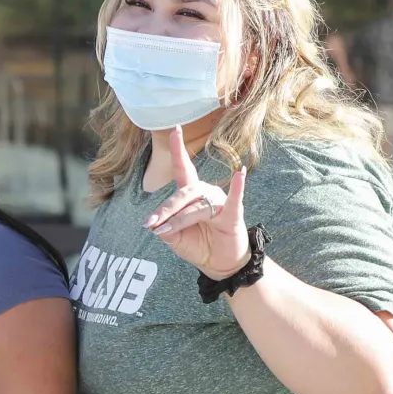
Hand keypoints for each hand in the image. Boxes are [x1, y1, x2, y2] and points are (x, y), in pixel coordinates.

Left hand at [143, 126, 250, 279]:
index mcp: (191, 195)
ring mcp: (220, 203)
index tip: (175, 129)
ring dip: (180, 219)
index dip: (179, 150)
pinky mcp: (233, 215)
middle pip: (184, 193)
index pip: (183, 169)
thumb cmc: (199, 245)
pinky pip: (235, 200)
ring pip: (197, 206)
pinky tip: (241, 174)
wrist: (219, 265)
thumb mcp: (176, 239)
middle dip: (165, 208)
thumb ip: (166, 230)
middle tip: (151, 223)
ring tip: (166, 230)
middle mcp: (206, 194)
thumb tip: (156, 226)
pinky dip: (238, 188)